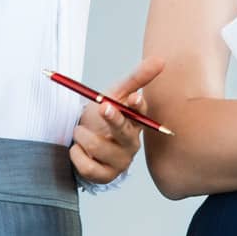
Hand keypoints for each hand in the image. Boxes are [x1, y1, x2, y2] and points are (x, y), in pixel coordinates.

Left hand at [69, 56, 164, 183]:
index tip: (134, 98)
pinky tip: (78, 149)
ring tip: (79, 131)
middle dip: (114, 119)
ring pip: (98, 146)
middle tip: (103, 107)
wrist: (84, 141)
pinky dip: (76, 154)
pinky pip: (87, 166)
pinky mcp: (106, 176)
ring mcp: (120, 161)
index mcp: (135, 122)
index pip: (141, 114)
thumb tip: (160, 59)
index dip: (138, 106)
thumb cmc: (103, 117)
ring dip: (81, 135)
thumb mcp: (115, 94)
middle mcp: (131, 142)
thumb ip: (136, 78)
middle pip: (124, 132)